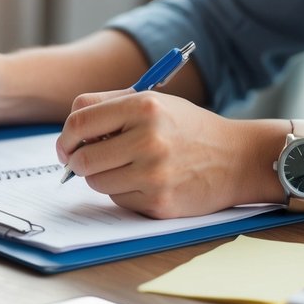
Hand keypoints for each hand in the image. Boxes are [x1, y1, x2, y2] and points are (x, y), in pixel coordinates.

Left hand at [57, 89, 273, 218]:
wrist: (237, 159)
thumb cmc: (189, 129)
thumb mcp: (155, 102)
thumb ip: (110, 107)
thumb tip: (70, 133)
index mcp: (144, 106)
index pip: (80, 121)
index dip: (66, 137)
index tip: (67, 145)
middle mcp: (148, 139)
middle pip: (82, 157)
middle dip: (77, 161)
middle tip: (85, 161)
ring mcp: (154, 173)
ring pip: (96, 181)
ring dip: (102, 177)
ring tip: (126, 168)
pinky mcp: (159, 201)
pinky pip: (118, 199)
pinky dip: (124, 192)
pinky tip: (146, 182)